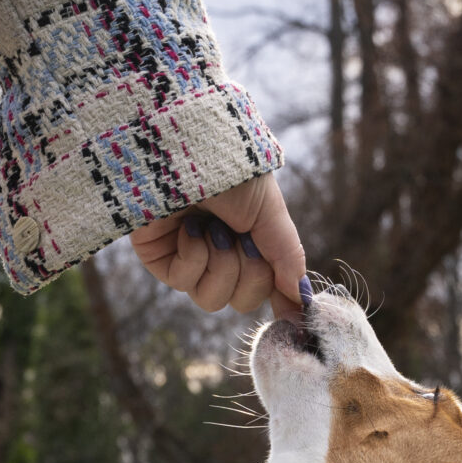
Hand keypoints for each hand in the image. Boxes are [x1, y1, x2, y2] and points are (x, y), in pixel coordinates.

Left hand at [130, 173, 307, 316]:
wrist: (188, 146)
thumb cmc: (231, 170)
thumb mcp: (269, 212)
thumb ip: (287, 257)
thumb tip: (302, 300)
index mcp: (251, 238)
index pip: (268, 286)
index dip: (280, 299)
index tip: (296, 316)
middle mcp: (221, 251)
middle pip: (243, 300)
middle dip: (249, 273)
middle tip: (243, 239)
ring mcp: (189, 257)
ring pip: (213, 300)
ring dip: (221, 265)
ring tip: (214, 229)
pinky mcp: (159, 258)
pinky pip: (183, 283)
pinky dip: (192, 255)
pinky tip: (188, 226)